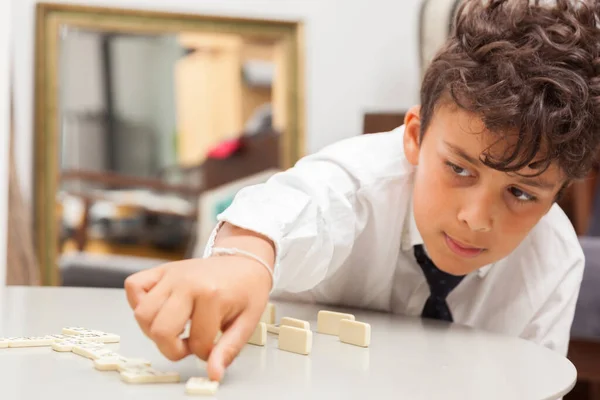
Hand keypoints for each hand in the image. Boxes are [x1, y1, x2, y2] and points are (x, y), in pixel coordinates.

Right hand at [124, 253, 271, 380]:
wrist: (244, 260)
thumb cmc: (246, 290)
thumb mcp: (246, 322)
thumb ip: (229, 349)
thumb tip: (213, 373)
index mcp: (211, 296)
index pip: (196, 344)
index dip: (204, 352)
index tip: (212, 344)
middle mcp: (186, 283)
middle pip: (160, 331)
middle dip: (173, 348)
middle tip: (188, 342)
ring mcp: (171, 275)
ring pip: (142, 314)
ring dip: (154, 329)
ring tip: (175, 327)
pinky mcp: (161, 270)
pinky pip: (133, 286)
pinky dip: (137, 302)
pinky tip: (159, 309)